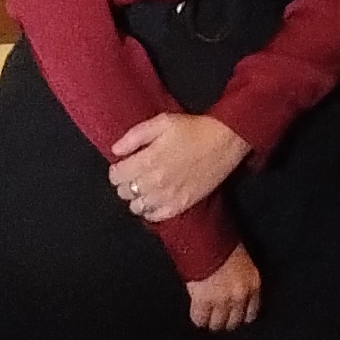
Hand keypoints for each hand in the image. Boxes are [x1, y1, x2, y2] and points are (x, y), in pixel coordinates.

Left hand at [110, 111, 249, 223]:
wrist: (224, 141)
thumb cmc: (193, 129)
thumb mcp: (161, 122)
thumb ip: (134, 136)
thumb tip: (115, 150)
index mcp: (147, 161)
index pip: (116, 176)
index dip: (116, 169)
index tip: (123, 164)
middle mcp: (154, 183)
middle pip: (124, 192)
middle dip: (125, 182)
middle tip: (134, 174)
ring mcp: (168, 197)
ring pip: (137, 207)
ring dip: (136, 197)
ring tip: (144, 187)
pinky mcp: (181, 205)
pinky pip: (155, 216)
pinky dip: (150, 210)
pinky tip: (155, 199)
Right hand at [184, 247, 261, 331]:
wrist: (205, 234)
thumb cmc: (221, 239)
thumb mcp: (240, 258)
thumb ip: (240, 275)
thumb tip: (232, 286)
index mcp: (253, 282)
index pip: (252, 312)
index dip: (241, 315)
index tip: (234, 315)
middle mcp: (240, 294)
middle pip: (234, 321)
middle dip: (226, 320)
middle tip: (217, 316)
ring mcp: (222, 299)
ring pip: (217, 324)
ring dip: (211, 321)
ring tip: (206, 316)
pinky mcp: (203, 300)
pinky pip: (200, 319)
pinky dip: (197, 317)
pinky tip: (196, 312)